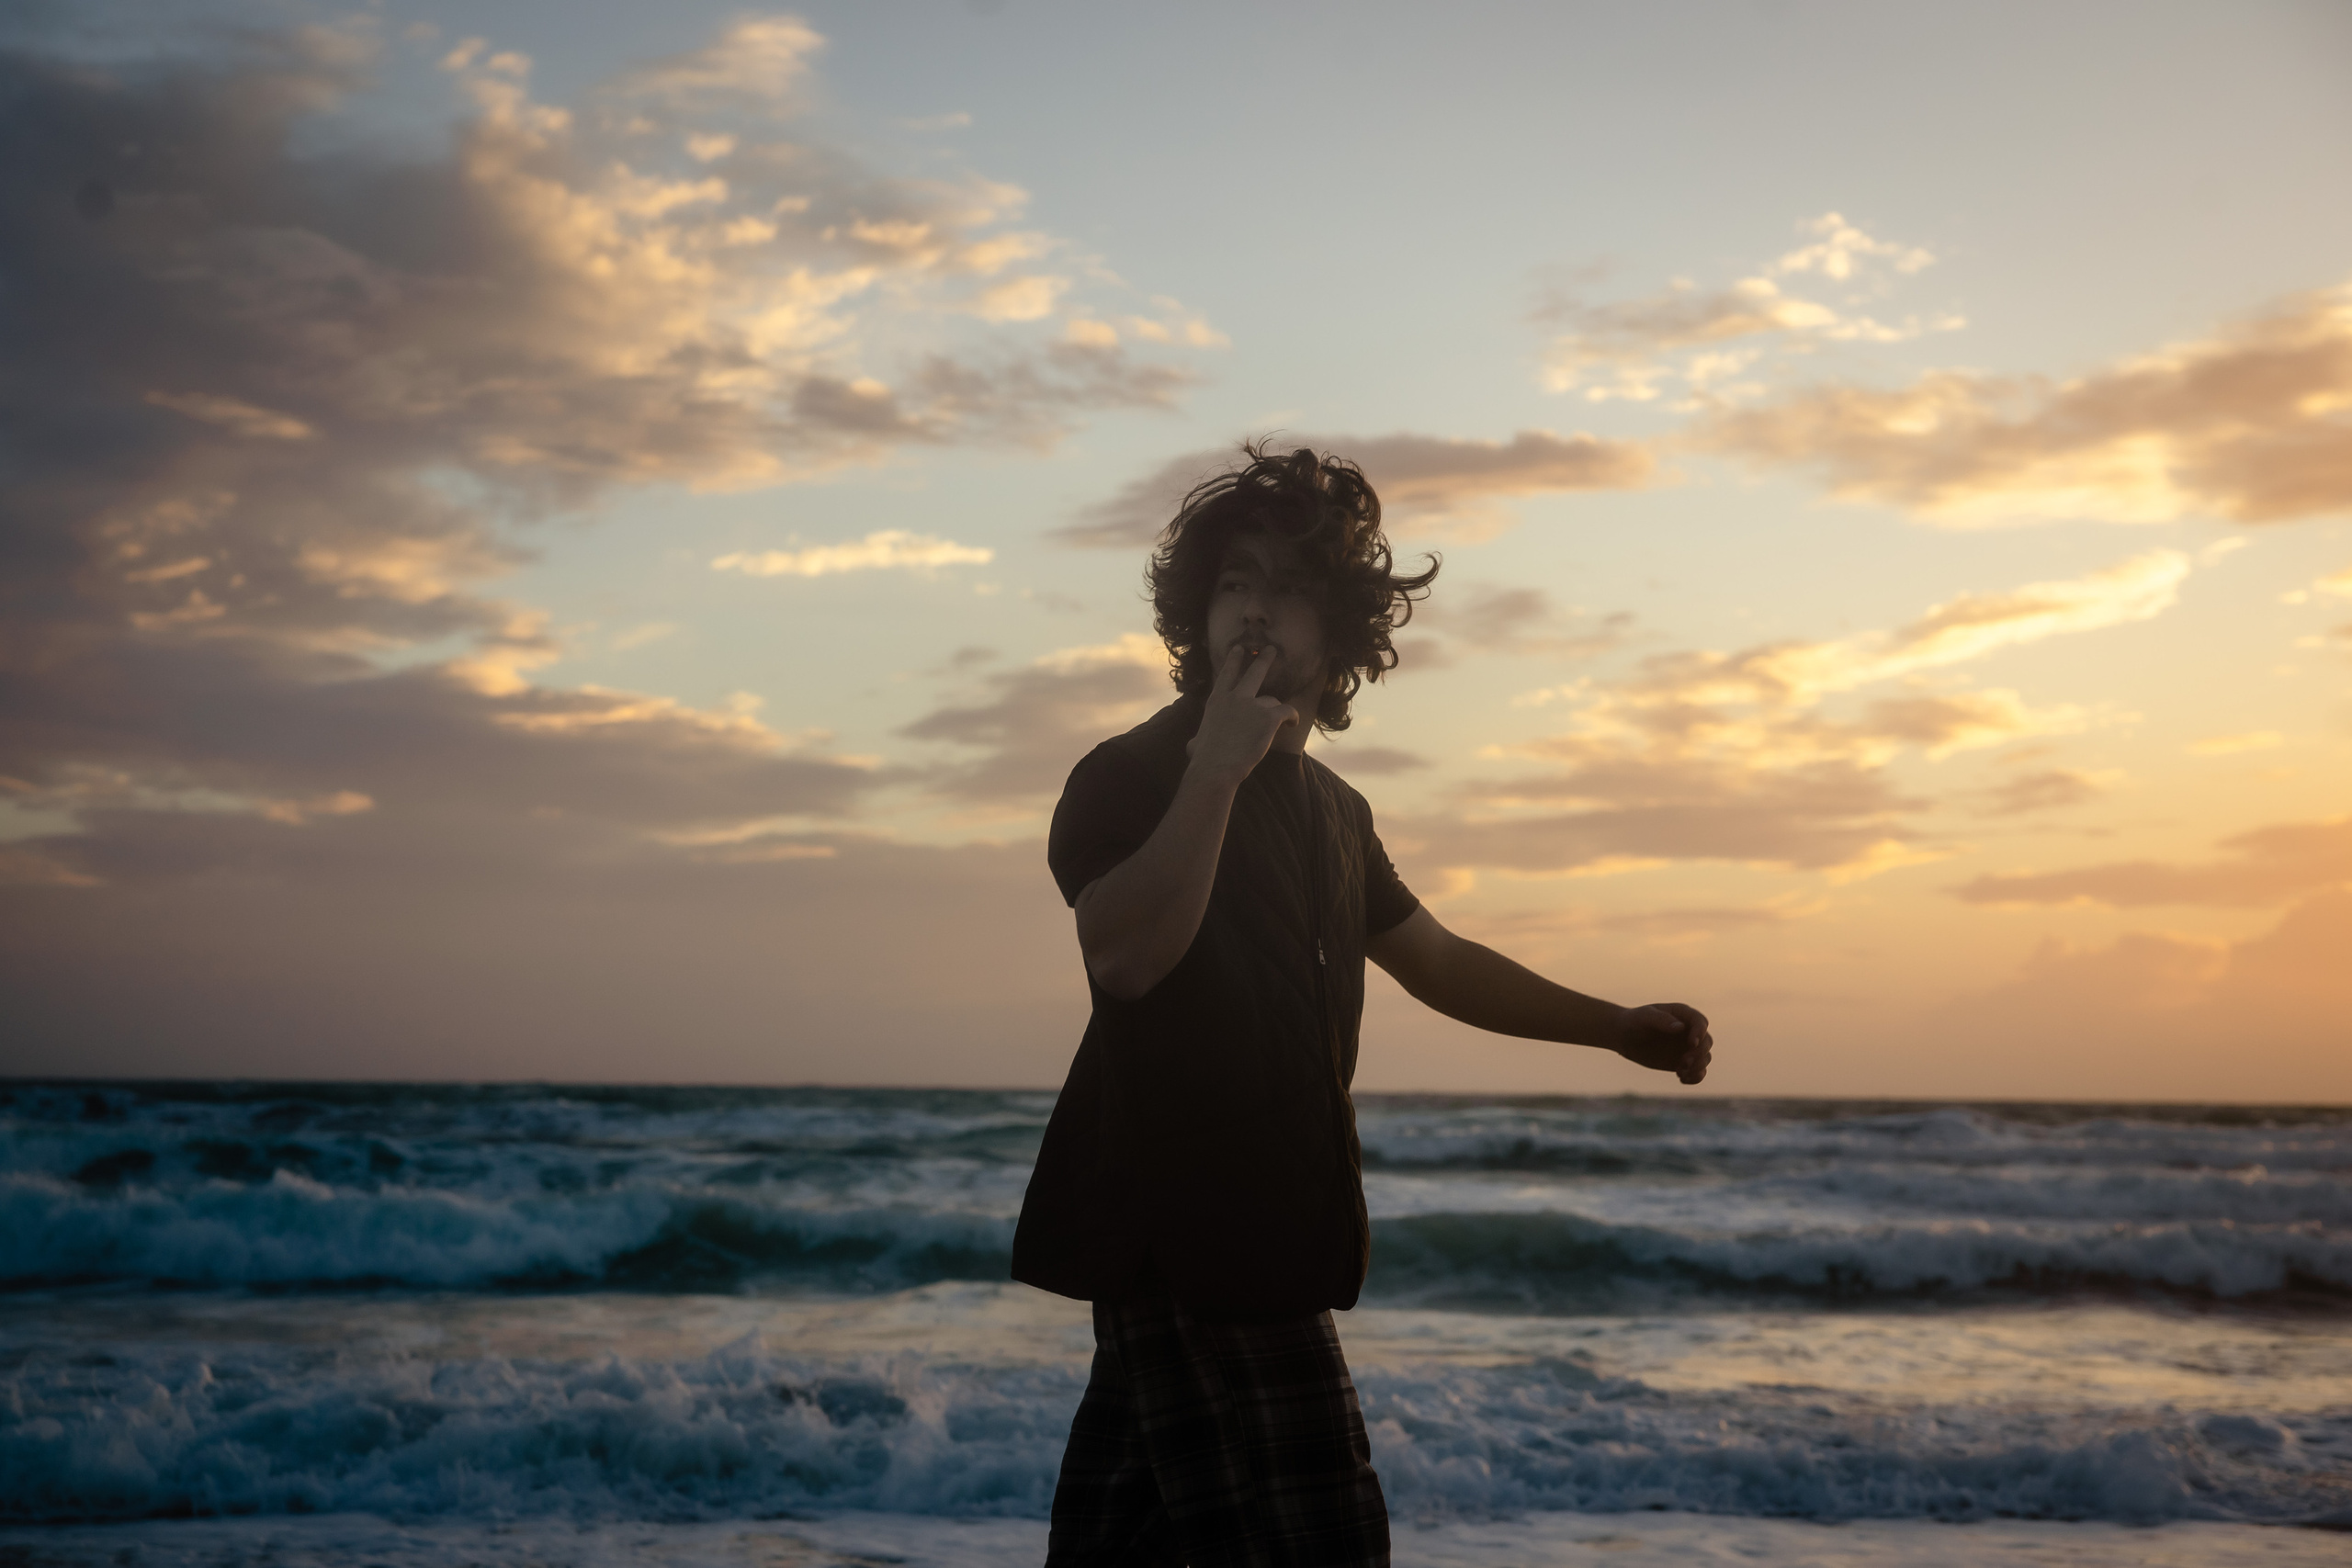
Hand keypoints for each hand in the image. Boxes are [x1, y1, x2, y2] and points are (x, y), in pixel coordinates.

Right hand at [1183, 645, 1297, 782]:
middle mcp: (1234, 698)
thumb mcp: (1196, 742)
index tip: (1239, 649)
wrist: (1216, 767)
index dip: (1234, 660)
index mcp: (1217, 700)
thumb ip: (1199, 738)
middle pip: (1254, 672)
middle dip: (1264, 659)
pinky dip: (1291, 717)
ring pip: (1272, 701)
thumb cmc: (1204, 759)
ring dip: (1274, 711)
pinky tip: (1291, 723)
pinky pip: (1287, 711)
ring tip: (1276, 724)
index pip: (1227, 674)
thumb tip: (1193, 745)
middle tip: (1271, 650)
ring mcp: (1253, 705)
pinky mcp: (1269, 717)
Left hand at [1615, 1003, 1711, 1084]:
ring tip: (1680, 1072)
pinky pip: (1698, 1071)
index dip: (1700, 1033)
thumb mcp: (1644, 1017)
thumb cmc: (1634, 1021)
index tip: (1691, 1044)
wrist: (1624, 1036)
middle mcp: (1690, 1031)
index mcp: (1683, 1015)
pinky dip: (1695, 1077)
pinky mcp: (1683, 1062)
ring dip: (1698, 1067)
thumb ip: (1661, 1020)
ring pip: (1705, 1058)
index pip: (1700, 1023)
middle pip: (1707, 1042)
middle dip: (1699, 1054)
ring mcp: (1688, 1047)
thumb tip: (1680, 1027)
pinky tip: (1682, 1079)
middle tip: (1684, 1062)